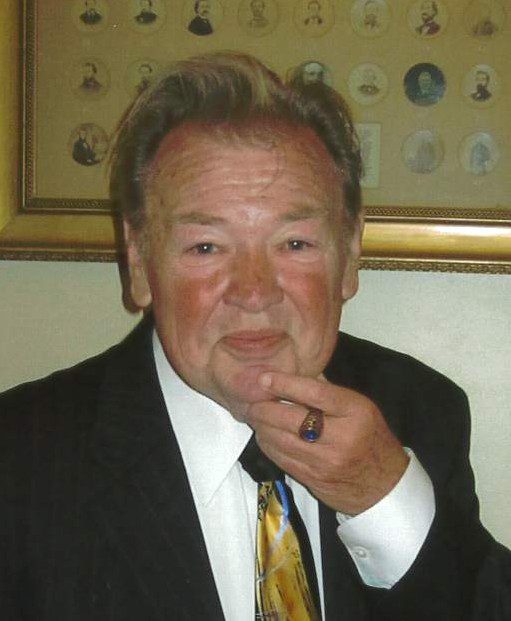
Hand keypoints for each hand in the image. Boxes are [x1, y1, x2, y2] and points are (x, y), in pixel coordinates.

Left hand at [246, 371, 408, 514]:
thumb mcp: (360, 407)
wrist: (384, 485)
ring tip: (254, 415)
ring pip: (281, 441)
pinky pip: (281, 459)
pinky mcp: (314, 479)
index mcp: (355, 411)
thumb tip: (295, 372)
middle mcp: (341, 437)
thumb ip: (329, 391)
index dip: (285, 384)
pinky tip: (264, 435)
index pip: (315, 394)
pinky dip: (268, 445)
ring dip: (262, 427)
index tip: (263, 379)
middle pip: (291, 419)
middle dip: (264, 408)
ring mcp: (326, 461)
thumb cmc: (370, 437)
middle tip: (251, 400)